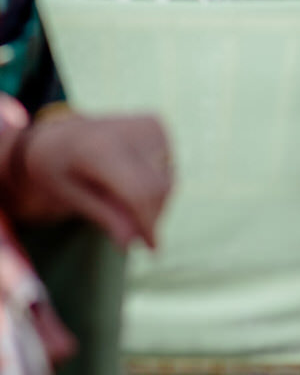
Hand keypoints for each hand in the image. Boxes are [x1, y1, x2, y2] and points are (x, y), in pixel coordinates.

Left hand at [0, 109, 171, 248]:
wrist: (58, 133)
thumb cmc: (56, 168)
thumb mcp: (68, 195)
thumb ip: (103, 215)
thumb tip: (133, 243)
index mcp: (100, 148)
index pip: (140, 191)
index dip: (148, 222)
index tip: (152, 249)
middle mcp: (130, 130)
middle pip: (157, 188)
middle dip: (150, 217)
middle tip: (133, 236)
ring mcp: (148, 124)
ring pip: (167, 181)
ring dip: (153, 204)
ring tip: (120, 203)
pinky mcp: (157, 124)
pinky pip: (168, 169)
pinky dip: (156, 186)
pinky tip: (129, 184)